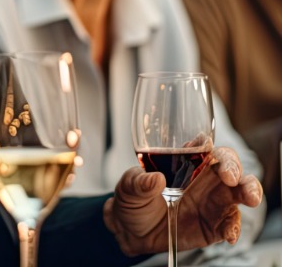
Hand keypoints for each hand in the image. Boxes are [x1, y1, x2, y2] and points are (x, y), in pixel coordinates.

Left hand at [103, 146, 262, 256]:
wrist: (131, 230)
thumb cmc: (132, 199)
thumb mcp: (128, 187)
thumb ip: (139, 183)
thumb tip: (155, 179)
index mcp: (183, 161)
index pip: (202, 146)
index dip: (208, 145)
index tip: (208, 147)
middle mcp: (202, 178)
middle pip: (228, 166)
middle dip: (235, 168)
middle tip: (232, 178)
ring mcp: (211, 201)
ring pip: (238, 192)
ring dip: (248, 192)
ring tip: (249, 199)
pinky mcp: (214, 225)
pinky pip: (230, 223)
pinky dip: (234, 227)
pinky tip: (229, 234)